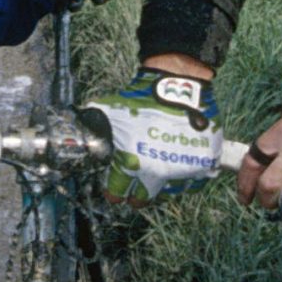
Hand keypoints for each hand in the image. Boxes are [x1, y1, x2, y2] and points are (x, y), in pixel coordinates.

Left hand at [83, 68, 222, 201]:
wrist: (178, 84)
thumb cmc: (144, 96)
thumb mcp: (113, 110)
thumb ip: (96, 123)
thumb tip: (77, 123)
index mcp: (131, 162)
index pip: (118, 190)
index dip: (115, 193)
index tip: (115, 195)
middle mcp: (156, 171)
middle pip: (143, 198)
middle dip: (138, 197)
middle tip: (136, 195)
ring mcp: (181, 169)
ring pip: (169, 192)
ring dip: (163, 188)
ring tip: (159, 180)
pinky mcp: (203, 163)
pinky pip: (194, 183)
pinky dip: (188, 181)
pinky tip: (181, 174)